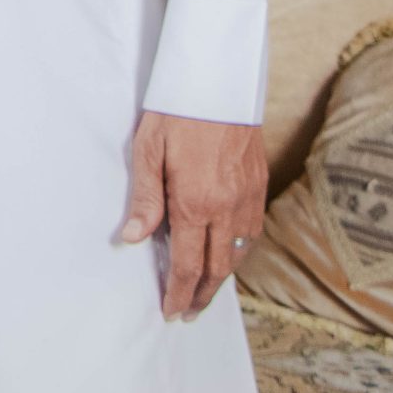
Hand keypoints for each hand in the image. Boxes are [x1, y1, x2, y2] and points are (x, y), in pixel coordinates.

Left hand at [119, 110, 267, 319]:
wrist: (217, 79)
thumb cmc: (176, 111)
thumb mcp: (148, 150)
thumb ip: (144, 200)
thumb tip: (133, 240)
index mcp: (195, 203)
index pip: (187, 265)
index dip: (178, 293)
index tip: (171, 311)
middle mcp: (226, 207)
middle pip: (217, 268)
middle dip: (202, 295)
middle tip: (189, 313)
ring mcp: (247, 197)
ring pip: (240, 253)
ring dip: (223, 276)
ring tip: (206, 289)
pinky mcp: (259, 183)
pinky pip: (254, 230)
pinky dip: (242, 250)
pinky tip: (230, 252)